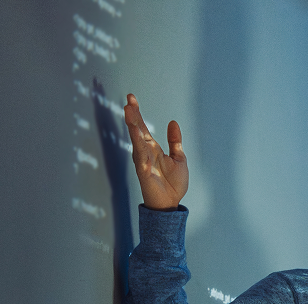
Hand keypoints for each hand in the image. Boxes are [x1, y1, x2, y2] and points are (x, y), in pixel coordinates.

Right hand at [124, 94, 187, 209]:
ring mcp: (143, 160)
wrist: (171, 202)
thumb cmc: (172, 183)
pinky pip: (140, 154)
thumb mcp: (179, 158)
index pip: (143, 127)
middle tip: (129, 99)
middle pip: (137, 130)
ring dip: (133, 125)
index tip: (131, 98)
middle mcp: (145, 152)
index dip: (137, 113)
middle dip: (133, 114)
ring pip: (136, 139)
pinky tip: (136, 132)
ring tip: (129, 110)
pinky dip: (138, 143)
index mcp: (152, 148)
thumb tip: (173, 122)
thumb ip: (175, 141)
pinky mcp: (143, 170)